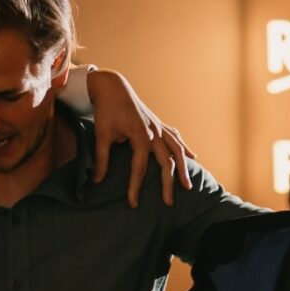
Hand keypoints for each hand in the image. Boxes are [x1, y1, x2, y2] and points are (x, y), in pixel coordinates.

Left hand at [81, 67, 192, 207]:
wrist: (112, 86)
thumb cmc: (106, 110)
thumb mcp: (101, 134)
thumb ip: (102, 159)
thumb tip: (97, 181)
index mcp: (140, 135)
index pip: (139, 167)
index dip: (135, 187)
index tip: (133, 204)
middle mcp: (154, 132)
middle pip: (165, 162)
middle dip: (168, 184)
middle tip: (168, 203)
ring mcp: (158, 127)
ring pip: (176, 150)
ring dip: (183, 169)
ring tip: (187, 186)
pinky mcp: (158, 123)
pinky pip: (175, 138)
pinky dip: (184, 148)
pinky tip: (192, 157)